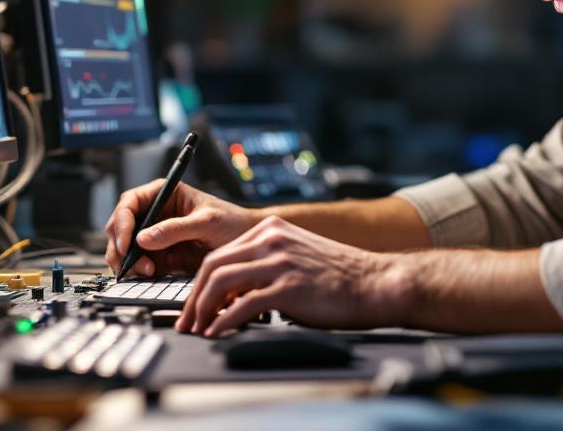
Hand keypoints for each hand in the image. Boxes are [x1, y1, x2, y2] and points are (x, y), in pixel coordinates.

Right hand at [104, 180, 260, 277]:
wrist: (247, 245)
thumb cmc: (233, 222)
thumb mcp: (207, 222)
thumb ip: (176, 228)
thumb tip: (143, 238)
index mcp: (165, 194)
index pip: (130, 203)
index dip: (123, 222)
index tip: (128, 242)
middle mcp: (156, 213)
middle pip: (121, 226)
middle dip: (120, 245)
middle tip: (129, 262)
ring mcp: (156, 236)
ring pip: (125, 248)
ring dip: (127, 260)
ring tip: (145, 270)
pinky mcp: (161, 256)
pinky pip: (139, 263)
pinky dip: (137, 270)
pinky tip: (149, 274)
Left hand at [175, 215, 410, 336]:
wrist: (376, 283)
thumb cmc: (340, 278)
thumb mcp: (296, 258)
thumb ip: (265, 267)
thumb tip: (234, 296)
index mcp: (271, 230)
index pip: (219, 254)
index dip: (199, 284)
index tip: (193, 306)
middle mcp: (271, 240)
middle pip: (212, 266)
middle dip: (193, 298)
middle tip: (186, 322)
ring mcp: (280, 261)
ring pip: (221, 282)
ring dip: (203, 310)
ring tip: (199, 330)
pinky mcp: (289, 286)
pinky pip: (243, 305)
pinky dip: (224, 322)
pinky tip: (219, 333)